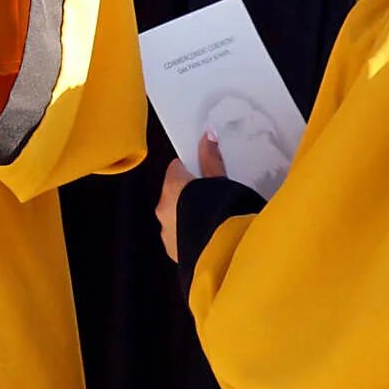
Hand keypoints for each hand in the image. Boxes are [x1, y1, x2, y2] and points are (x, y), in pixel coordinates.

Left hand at [156, 131, 225, 260]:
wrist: (225, 254)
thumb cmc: (225, 211)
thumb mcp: (222, 182)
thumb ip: (212, 160)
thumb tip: (207, 134)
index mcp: (172, 186)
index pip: (176, 169)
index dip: (191, 171)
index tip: (207, 175)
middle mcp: (162, 208)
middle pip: (174, 193)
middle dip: (189, 195)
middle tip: (214, 198)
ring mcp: (165, 232)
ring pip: (175, 217)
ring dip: (188, 216)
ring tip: (214, 220)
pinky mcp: (173, 252)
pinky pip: (179, 237)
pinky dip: (190, 235)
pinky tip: (209, 238)